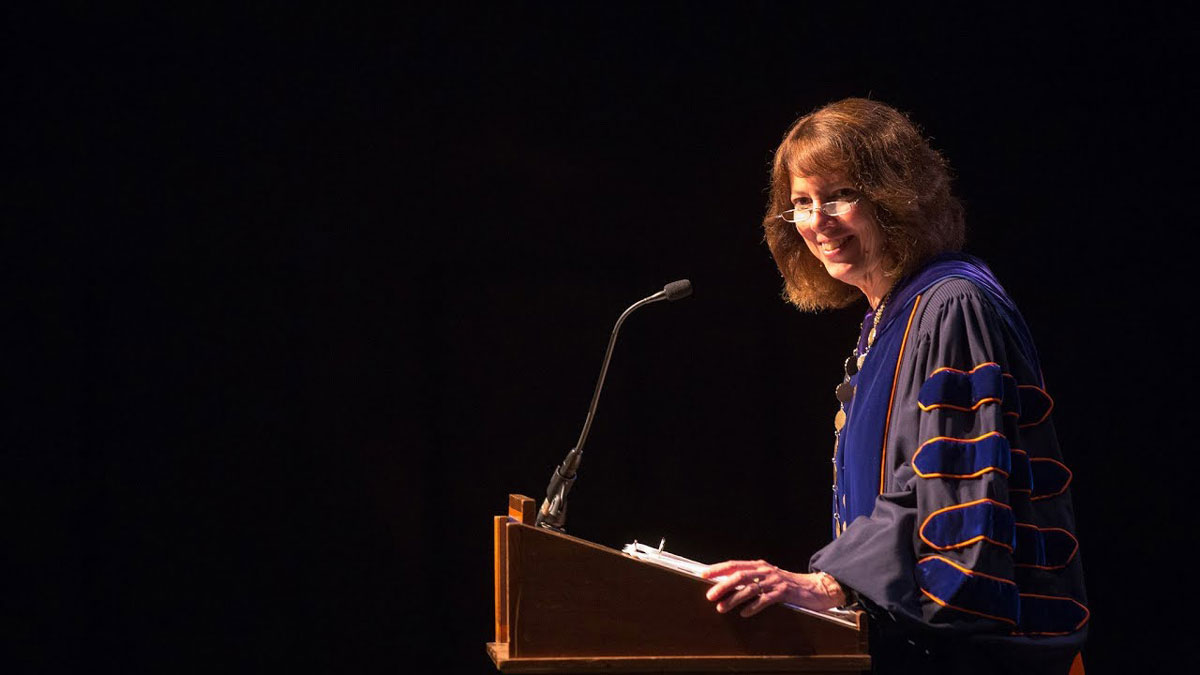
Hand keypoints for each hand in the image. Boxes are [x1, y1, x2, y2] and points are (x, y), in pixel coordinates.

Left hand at [700, 559, 845, 616]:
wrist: (814, 588)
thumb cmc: (787, 584)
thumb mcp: (767, 577)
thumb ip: (750, 579)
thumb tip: (725, 584)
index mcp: (759, 565)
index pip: (734, 564)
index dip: (718, 569)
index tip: (703, 574)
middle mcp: (765, 571)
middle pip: (739, 575)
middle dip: (722, 585)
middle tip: (710, 595)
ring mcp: (775, 581)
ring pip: (750, 588)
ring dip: (734, 598)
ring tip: (722, 608)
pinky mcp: (784, 593)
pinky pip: (766, 600)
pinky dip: (753, 606)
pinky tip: (744, 613)